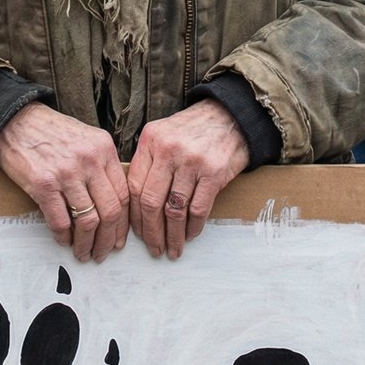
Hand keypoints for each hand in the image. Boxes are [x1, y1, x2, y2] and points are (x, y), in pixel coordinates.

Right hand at [0, 103, 128, 262]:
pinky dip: (64, 237)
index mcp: (103, 148)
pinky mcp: (43, 184)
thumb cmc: (51, 131)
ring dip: (87, 243)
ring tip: (84, 253)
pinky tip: (64, 241)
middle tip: (103, 252)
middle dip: (108, 239)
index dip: (123, 222)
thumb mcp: (86, 138)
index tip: (119, 237)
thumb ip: (101, 164)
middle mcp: (89, 160)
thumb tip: (112, 200)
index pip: (123, 194)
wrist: (16, 120)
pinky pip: (60, 221)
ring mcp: (66, 172)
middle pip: (110, 210)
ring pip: (88, 220)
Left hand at [126, 101, 248, 260]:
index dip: (134, 216)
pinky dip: (193, 228)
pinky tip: (190, 236)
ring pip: (174, 210)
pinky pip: (198, 209)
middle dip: (150, 232)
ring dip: (172, 236)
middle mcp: (168, 150)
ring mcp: (191, 161)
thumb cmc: (193, 130)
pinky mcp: (214, 172)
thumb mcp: (163, 134)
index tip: (136, 233)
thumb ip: (148, 162)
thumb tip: (135, 205)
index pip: (135, 186)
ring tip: (173, 249)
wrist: (230, 116)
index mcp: (151, 140)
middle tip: (154, 249)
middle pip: (151, 202)